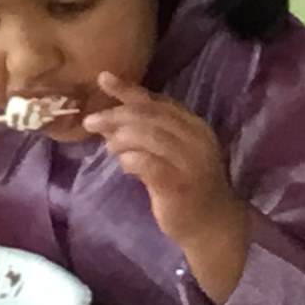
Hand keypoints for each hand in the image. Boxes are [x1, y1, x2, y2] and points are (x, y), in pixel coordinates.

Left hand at [84, 72, 249, 297]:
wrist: (213, 226)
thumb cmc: (189, 188)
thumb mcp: (170, 154)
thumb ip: (146, 136)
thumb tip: (109, 121)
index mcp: (195, 127)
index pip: (158, 102)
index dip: (129, 90)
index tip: (103, 78)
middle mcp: (195, 139)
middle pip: (149, 116)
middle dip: (116, 115)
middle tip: (91, 121)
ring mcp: (189, 162)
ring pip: (147, 136)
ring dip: (121, 138)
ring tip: (110, 148)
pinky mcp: (178, 184)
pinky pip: (147, 164)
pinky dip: (129, 160)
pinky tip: (124, 165)